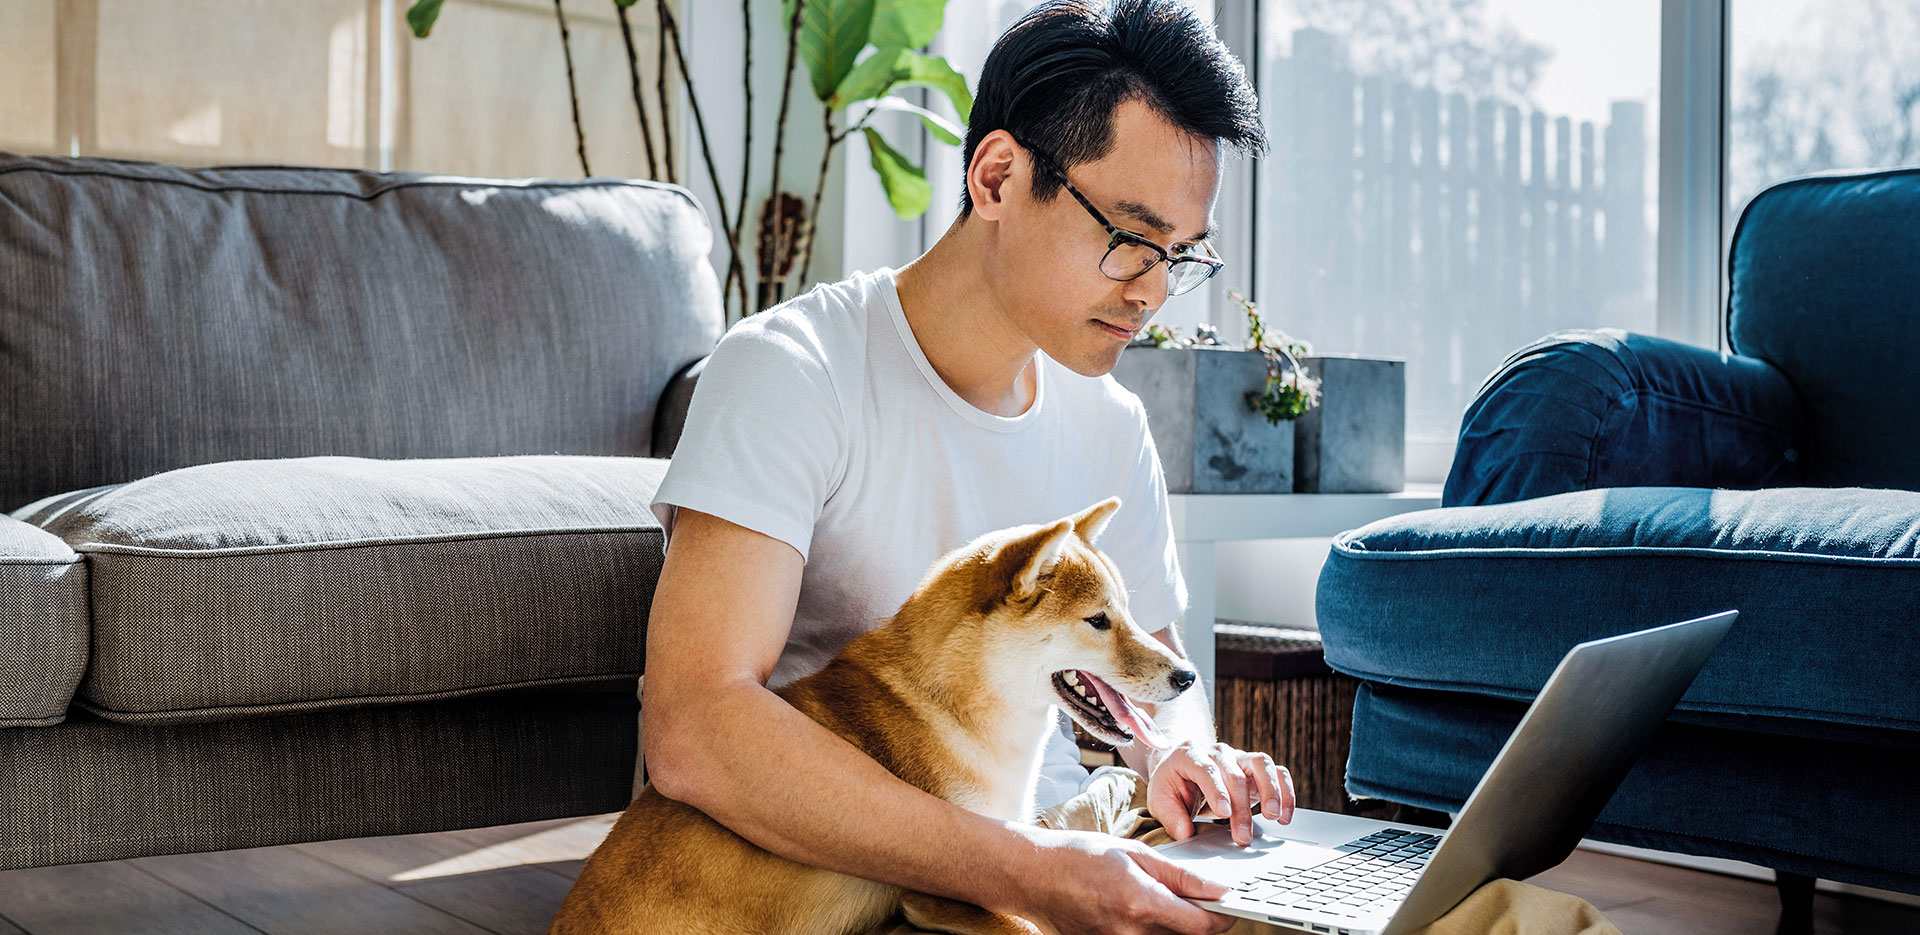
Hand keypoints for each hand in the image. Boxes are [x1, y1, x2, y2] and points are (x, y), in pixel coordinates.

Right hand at [992, 825, 1236, 934]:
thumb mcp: (1134, 853)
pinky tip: (1137, 908)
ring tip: (1160, 899)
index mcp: (1141, 903)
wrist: (1031, 875)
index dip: (1224, 918)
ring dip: (1174, 925)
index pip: (1201, 925)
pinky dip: (1150, 929)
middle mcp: (1130, 933)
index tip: (1232, 906)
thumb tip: (1217, 887)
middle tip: (1200, 898)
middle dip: (1199, 920)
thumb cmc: (1079, 856)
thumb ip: (1179, 875)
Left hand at [1146, 741, 1295, 845]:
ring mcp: (1239, 757)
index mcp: (1190, 754)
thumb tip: (1185, 833)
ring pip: (1262, 763)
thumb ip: (1170, 816)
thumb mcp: (1160, 799)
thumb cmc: (1172, 784)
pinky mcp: (1255, 768)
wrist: (1182, 769)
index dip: (1216, 790)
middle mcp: (1218, 752)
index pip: (1206, 769)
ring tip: (1274, 817)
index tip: (1224, 813)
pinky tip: (1285, 815)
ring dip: (1271, 791)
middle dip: (1241, 807)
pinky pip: (1277, 772)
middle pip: (1235, 774)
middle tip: (1243, 836)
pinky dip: (1285, 791)